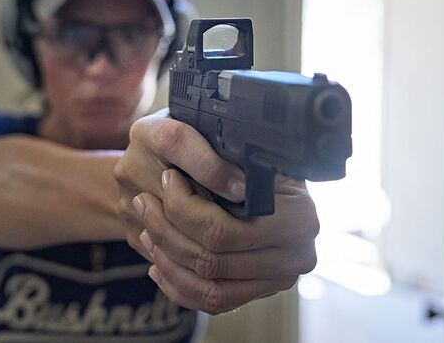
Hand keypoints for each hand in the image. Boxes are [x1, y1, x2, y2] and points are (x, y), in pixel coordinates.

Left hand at [114, 109, 319, 313]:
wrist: (261, 177)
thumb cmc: (247, 155)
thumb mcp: (236, 141)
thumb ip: (222, 162)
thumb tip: (231, 187)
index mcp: (300, 216)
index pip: (225, 230)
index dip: (185, 209)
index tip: (166, 179)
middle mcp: (297, 254)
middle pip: (213, 259)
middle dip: (168, 231)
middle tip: (144, 201)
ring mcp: (277, 279)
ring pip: (208, 286)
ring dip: (168, 258)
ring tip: (146, 228)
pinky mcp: (257, 293)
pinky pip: (211, 302)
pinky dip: (178, 286)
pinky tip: (157, 263)